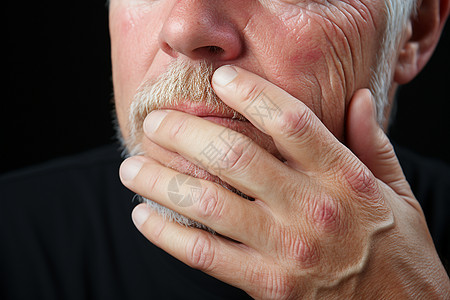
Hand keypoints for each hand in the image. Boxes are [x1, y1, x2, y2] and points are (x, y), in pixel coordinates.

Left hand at [120, 66, 449, 298]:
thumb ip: (373, 142)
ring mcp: (286, 250)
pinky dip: (167, 234)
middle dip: (185, 134)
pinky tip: (145, 217)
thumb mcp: (396, 190)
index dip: (252, 94)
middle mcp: (312, 209)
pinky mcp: (267, 286)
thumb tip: (359, 99)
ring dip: (161, 181)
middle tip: (156, 124)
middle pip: (235, 158)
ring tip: (132, 168)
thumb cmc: (397, 247)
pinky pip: (205, 255)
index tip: (221, 80)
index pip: (291, 122)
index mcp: (344, 178)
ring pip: (209, 205)